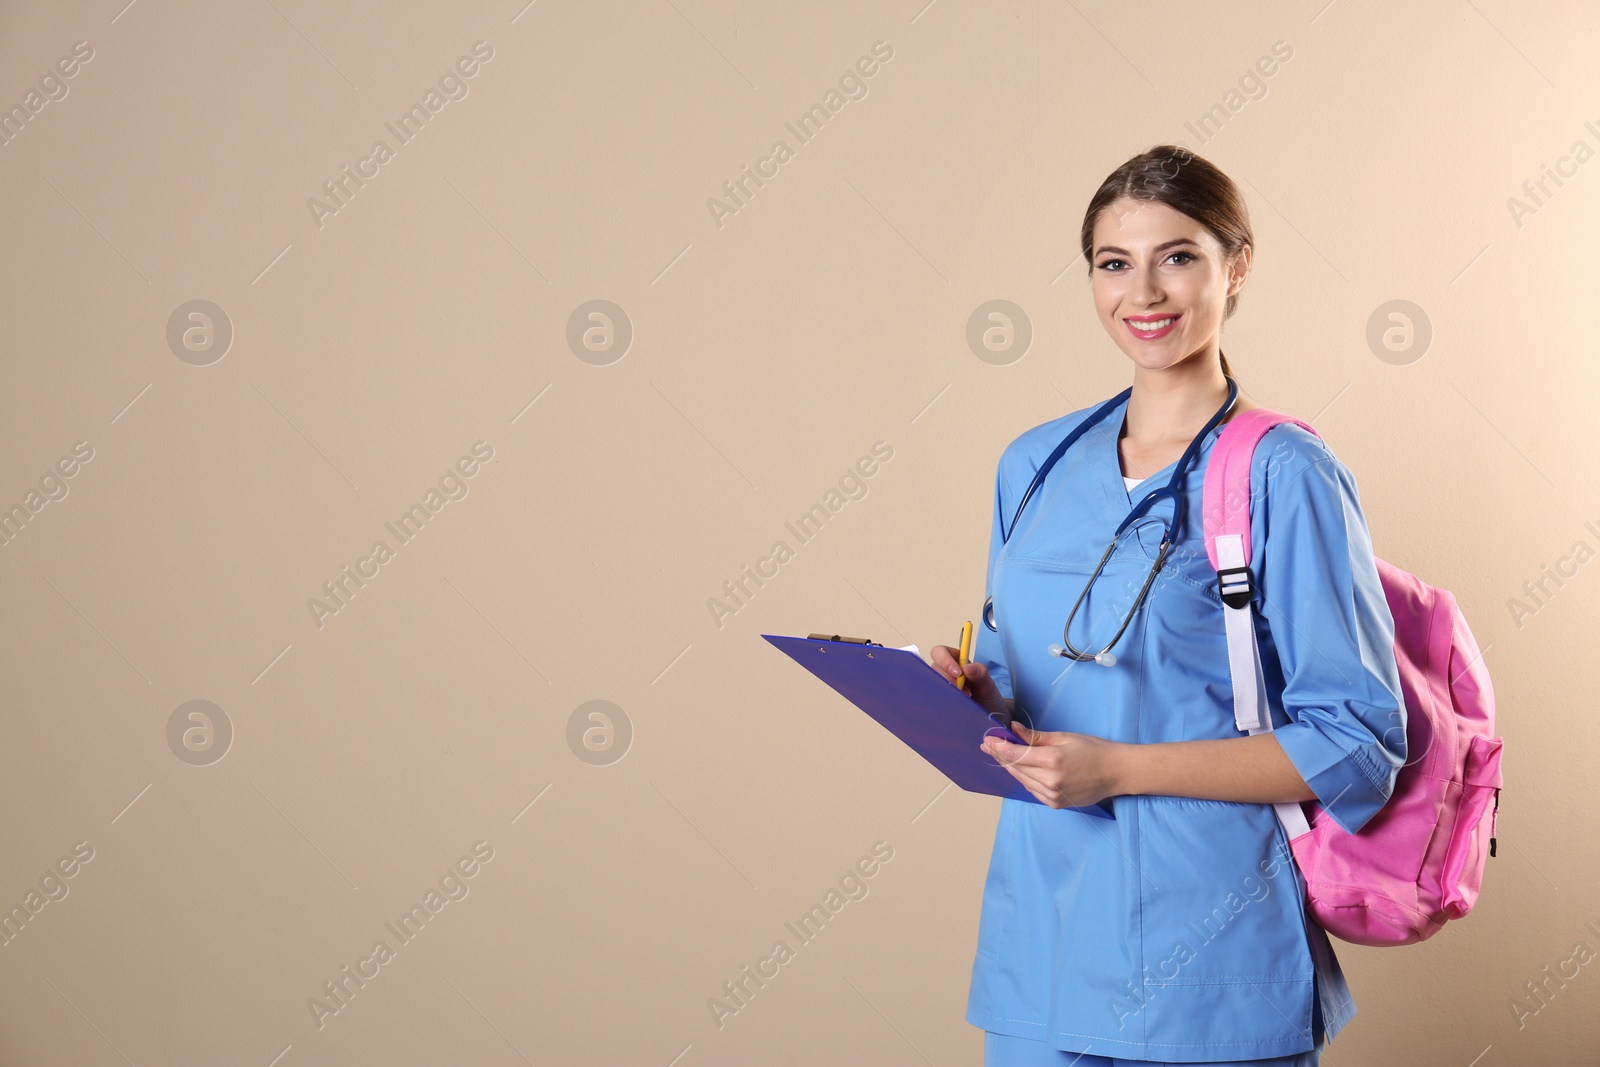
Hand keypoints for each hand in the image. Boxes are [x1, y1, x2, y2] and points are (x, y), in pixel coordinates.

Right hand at [930, 644, 1011, 721]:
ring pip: (931, 684)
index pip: (940, 652)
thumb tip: (967, 668)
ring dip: (945, 692)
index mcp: (955, 661)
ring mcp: (940, 687)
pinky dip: (941, 701)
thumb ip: (981, 673)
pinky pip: (932, 698)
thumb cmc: (988, 698)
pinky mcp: (938, 700)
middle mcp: (944, 673)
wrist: (990, 717)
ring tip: (962, 700)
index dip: (945, 660)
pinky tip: (953, 706)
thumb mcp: (988, 685)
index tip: (957, 673)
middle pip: (934, 669)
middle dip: (947, 679)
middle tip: (964, 692)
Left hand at [980, 722, 1125, 809]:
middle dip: (1000, 756)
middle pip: (1015, 768)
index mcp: (1053, 760)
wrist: (1116, 772)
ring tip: (1000, 755)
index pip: (1015, 755)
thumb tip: (1013, 729)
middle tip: (988, 745)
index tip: (987, 740)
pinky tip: (1019, 769)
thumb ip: (1036, 737)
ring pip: (1021, 780)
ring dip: (1010, 767)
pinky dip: (1024, 778)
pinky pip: (1032, 790)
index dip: (998, 747)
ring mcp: (1052, 795)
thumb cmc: (1093, 750)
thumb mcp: (1064, 737)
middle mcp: (1050, 781)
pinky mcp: (1055, 804)